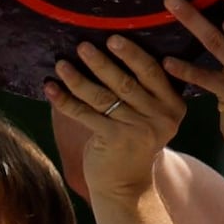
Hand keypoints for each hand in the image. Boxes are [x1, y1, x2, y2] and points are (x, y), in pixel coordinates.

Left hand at [51, 33, 190, 201]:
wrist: (125, 185)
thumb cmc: (131, 141)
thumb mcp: (146, 115)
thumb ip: (139, 89)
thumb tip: (105, 49)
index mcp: (173, 105)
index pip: (153, 72)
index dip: (132, 54)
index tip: (113, 37)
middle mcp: (161, 117)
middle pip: (127, 82)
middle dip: (102, 62)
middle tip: (83, 45)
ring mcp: (139, 130)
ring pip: (104, 97)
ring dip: (78, 79)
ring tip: (61, 64)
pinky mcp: (115, 140)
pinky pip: (86, 114)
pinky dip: (65, 100)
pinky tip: (50, 88)